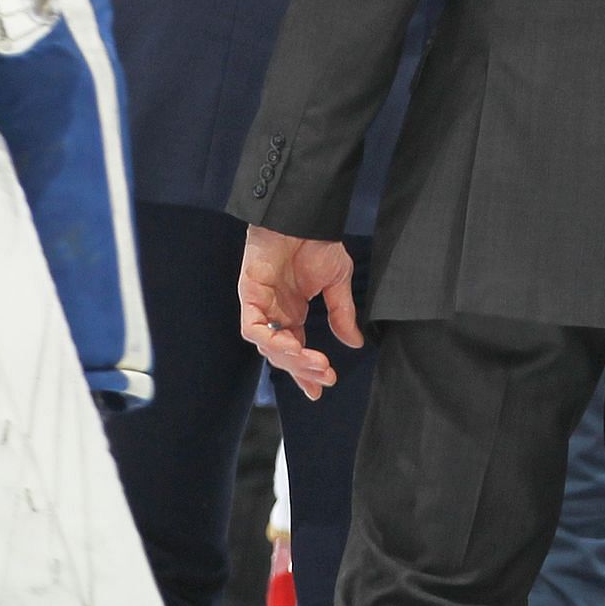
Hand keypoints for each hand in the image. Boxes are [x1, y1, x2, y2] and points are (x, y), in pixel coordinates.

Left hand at [238, 226, 361, 399]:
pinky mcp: (249, 295)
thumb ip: (342, 313)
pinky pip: (253, 327)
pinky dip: (270, 340)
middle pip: (283, 353)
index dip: (306, 371)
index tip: (321, 389)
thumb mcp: (338, 282)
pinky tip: (292, 346)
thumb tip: (355, 343)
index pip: (296, 350)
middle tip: (325, 377)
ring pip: (269, 345)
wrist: (303, 216)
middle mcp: (275, 313)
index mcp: (293, 312)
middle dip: (303, 369)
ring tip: (316, 363)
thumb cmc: (317, 243)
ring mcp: (260, 306)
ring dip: (291, 358)